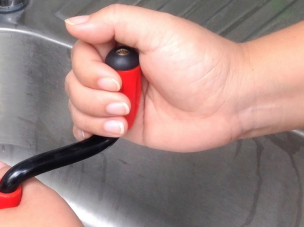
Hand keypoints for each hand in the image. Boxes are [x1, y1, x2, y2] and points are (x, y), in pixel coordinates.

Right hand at [65, 5, 252, 151]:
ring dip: (96, 115)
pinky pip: (89, 128)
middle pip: (75, 82)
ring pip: (79, 106)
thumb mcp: (158, 29)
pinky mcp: (124, 125)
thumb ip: (114, 21)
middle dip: (94, 95)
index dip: (89, 70)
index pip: (81, 53)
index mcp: (121, 44)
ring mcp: (118, 99)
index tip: (114, 78)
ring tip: (126, 116)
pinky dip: (90, 130)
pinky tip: (109, 128)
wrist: (229, 101)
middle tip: (125, 99)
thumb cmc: (204, 63)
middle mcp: (116, 71)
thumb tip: (74, 23)